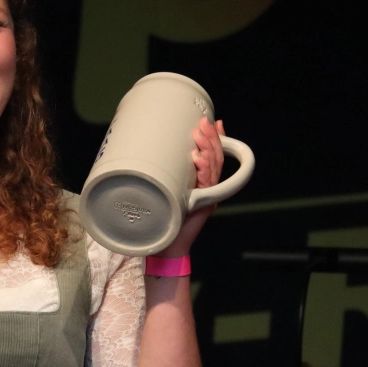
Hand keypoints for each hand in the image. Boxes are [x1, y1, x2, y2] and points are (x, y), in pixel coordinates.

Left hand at [156, 117, 224, 257]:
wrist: (165, 245)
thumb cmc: (162, 215)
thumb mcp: (162, 187)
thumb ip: (162, 171)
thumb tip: (150, 149)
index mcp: (204, 182)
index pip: (215, 156)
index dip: (216, 138)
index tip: (212, 121)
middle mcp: (209, 188)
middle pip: (217, 159)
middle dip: (211, 139)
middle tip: (202, 123)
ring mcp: (208, 197)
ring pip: (214, 170)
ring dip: (207, 151)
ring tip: (199, 137)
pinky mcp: (203, 206)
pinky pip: (206, 187)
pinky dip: (203, 172)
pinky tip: (198, 161)